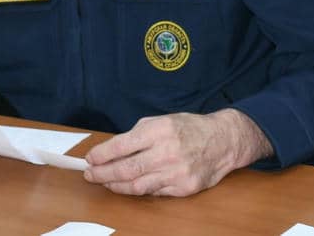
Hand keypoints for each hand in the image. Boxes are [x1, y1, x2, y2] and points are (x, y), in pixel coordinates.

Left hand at [83, 109, 271, 196]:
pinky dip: (138, 189)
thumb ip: (138, 134)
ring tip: (105, 182)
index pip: (123, 145)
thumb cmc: (189, 128)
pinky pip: (154, 192)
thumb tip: (111, 149)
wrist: (223, 141)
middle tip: (90, 174)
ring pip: (138, 186)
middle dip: (103, 173)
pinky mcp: (184, 188)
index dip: (102, 154)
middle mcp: (168, 152)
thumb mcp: (162, 120)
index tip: (90, 158)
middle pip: (127, 169)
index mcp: (160, 130)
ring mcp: (177, 172)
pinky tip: (128, 186)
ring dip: (116, 185)